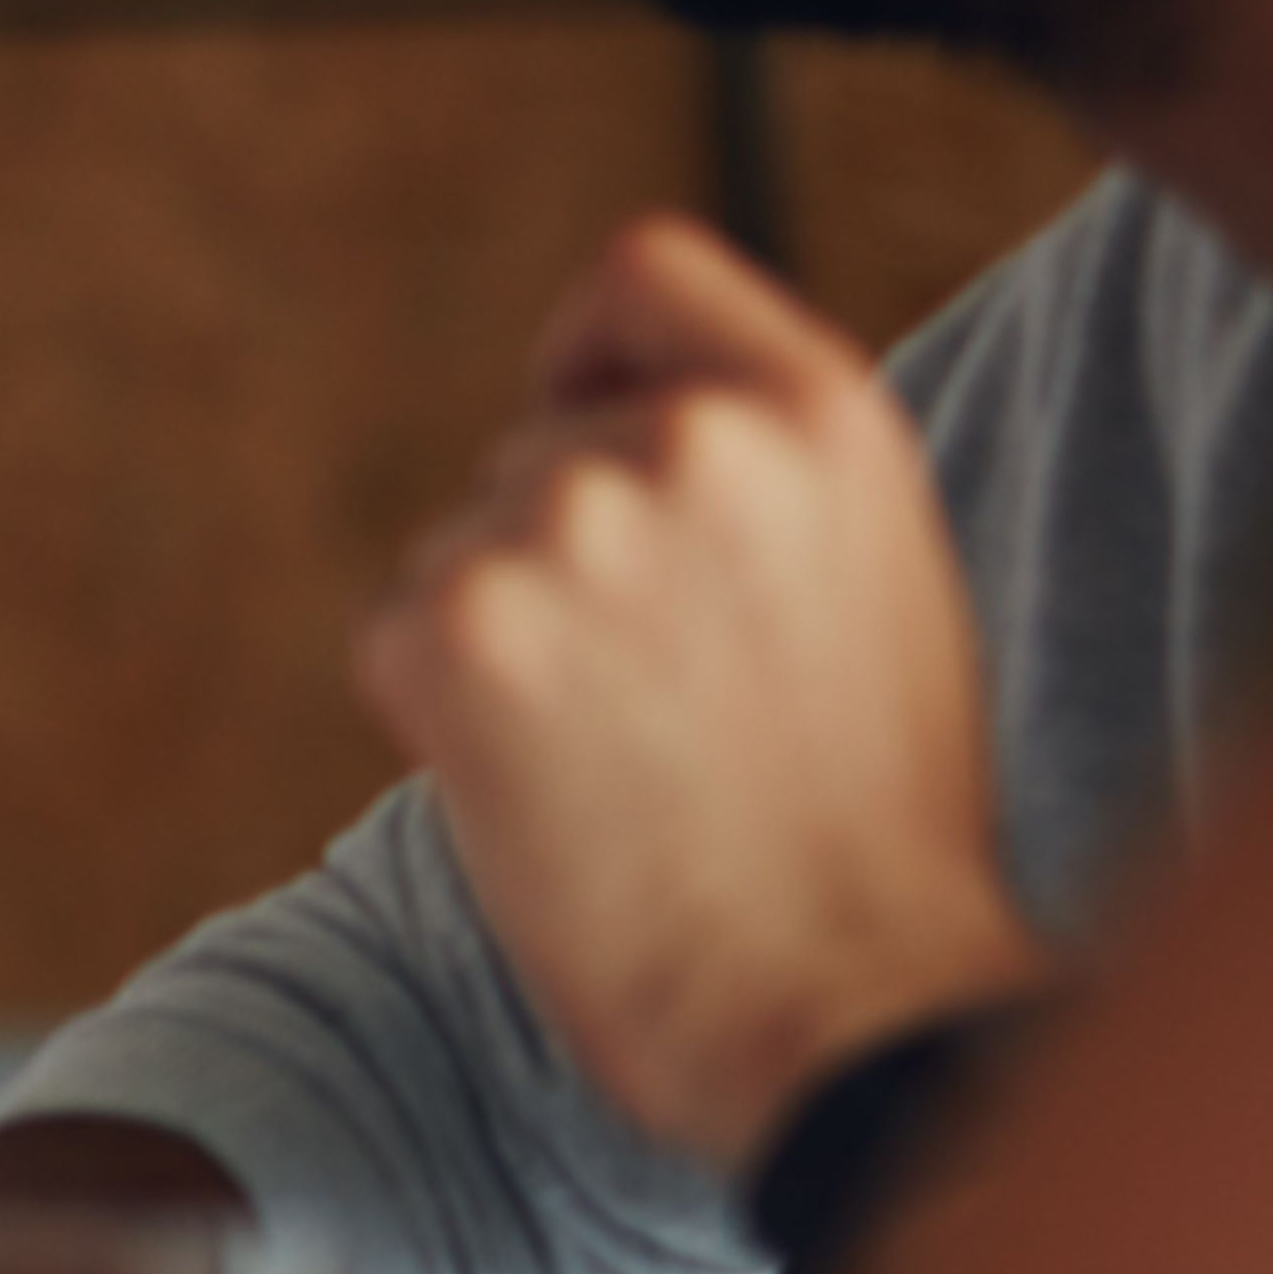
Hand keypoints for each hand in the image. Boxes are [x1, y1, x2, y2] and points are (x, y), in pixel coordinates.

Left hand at [366, 217, 1043, 1171]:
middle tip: (662, 713)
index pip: (639, 270)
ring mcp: (563, 524)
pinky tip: (549, 799)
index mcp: (820, 414)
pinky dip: (437, 717)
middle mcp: (690, 440)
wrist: (845, 1003)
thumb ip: (763, 474)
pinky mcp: (451, 625)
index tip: (583, 436)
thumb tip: (625, 420)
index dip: (588, 356)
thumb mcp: (875, 581)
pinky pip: (396, 637)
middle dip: (562, 563)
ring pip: (461, 551)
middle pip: (536, 449)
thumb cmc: (870, 827)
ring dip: (506, 648)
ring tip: (627, 765)